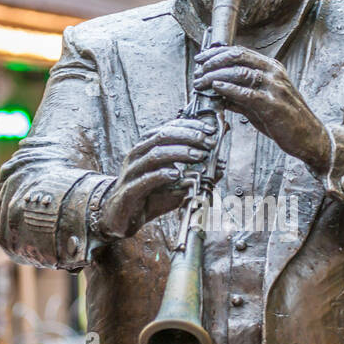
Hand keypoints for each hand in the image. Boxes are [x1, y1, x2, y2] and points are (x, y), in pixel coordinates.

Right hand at [95, 117, 216, 238]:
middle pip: (162, 136)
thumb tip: (221, 165)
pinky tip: (177, 175)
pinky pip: (146, 179)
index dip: (191, 126)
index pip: (168, 128)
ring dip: (179, 153)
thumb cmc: (150, 196)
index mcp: (146, 147)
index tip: (210, 130)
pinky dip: (163, 175)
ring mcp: (131, 172)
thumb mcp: (176, 183)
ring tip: (198, 156)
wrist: (122, 217)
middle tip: (208, 142)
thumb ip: (196, 172)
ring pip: (154, 155)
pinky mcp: (129, 191)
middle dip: (188, 136)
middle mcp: (137, 155)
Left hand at [193, 46, 330, 173]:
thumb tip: (217, 93)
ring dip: (216, 76)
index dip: (217, 53)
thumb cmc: (286, 121)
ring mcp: (275, 88)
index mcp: (272, 68)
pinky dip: (229, 89)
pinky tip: (216, 89)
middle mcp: (274, 73)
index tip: (201, 59)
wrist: (310, 137)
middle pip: (238, 57)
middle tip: (198, 71)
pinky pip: (247, 93)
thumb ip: (240, 97)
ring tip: (201, 82)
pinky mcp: (273, 105)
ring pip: (240, 73)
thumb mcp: (260, 104)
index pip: (240, 52)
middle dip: (213, 62)